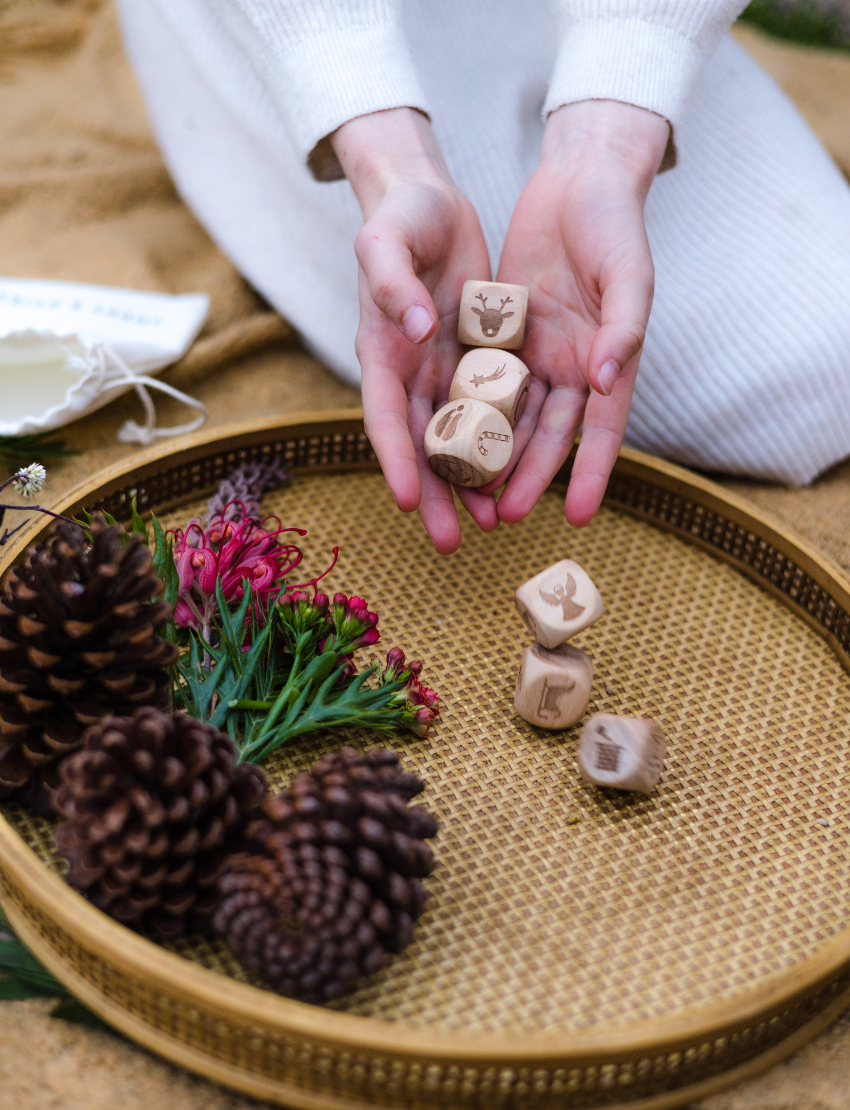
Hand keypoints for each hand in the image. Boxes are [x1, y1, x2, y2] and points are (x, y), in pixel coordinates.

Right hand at [331, 108, 493, 553]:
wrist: (429, 202)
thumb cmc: (400, 218)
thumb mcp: (387, 242)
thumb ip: (394, 284)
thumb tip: (417, 332)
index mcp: (382, 352)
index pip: (383, 416)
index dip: (395, 459)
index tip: (406, 500)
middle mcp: (411, 373)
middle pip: (421, 446)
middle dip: (435, 496)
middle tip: (452, 543)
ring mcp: (444, 372)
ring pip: (458, 439)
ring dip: (472, 483)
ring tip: (494, 523)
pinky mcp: (477, 361)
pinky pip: (492, 410)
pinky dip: (502, 444)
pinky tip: (520, 474)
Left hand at [494, 100, 669, 527]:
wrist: (578, 181)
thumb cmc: (616, 225)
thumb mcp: (628, 274)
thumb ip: (624, 329)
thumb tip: (606, 383)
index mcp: (611, 360)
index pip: (601, 431)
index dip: (589, 474)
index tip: (575, 519)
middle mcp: (573, 367)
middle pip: (548, 435)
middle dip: (526, 479)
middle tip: (502, 520)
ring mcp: (536, 353)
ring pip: (511, 416)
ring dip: (492, 456)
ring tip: (469, 496)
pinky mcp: (502, 334)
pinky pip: (482, 379)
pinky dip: (467, 410)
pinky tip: (445, 440)